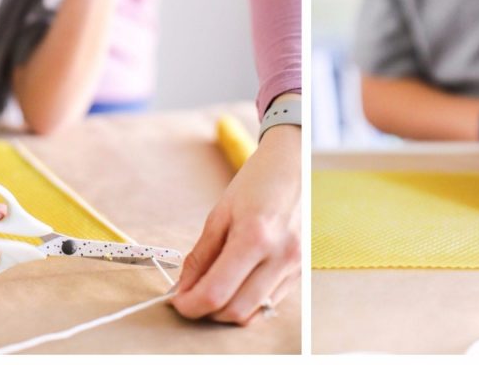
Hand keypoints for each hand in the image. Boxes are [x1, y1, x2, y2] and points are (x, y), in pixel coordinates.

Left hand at [172, 122, 300, 324]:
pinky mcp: (301, 270)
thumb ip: (201, 255)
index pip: (216, 292)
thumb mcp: (220, 213)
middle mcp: (279, 256)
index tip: (177, 301)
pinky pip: (269, 303)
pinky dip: (248, 303)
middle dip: (206, 312)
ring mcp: (295, 265)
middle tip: (190, 298)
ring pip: (254, 314)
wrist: (295, 164)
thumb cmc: (258, 181)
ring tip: (213, 290)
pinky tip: (236, 285)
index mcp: (255, 237)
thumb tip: (184, 287)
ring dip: (227, 311)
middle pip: (235, 311)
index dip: (190, 304)